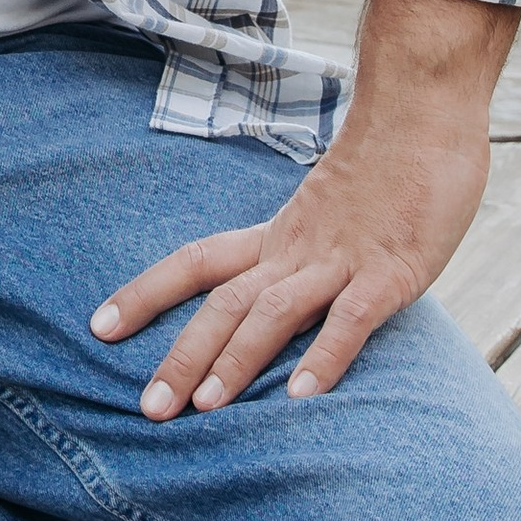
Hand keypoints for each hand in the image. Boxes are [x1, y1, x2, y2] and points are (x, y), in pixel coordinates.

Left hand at [90, 0, 514, 416]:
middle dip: (183, 356)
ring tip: (205, 408)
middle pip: (223, 302)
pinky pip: (351, 317)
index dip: (146, 293)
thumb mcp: (329, 214)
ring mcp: (341, 259)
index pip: (195, 260)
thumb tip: (283, 300)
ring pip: (273, 312)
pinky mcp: (391, 270)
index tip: (97, 328)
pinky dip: (326, 356)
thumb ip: (307, 256)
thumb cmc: (385, 167)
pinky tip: (304, 397)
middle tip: (148, 409)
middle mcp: (295, 248)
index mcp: (276, 235)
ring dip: (238, 360)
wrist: (423, 111)